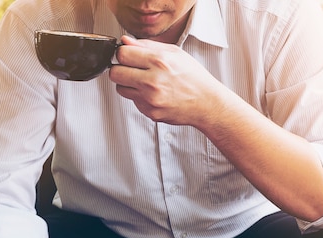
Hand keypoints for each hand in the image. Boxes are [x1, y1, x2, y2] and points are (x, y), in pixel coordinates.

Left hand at [109, 35, 223, 125]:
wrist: (207, 104)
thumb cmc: (194, 78)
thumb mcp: (175, 53)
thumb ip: (148, 46)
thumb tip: (126, 41)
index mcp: (159, 61)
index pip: (122, 54)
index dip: (123, 54)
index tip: (128, 56)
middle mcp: (153, 81)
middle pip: (115, 73)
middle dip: (120, 69)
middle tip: (131, 70)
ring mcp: (150, 99)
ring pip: (121, 88)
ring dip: (128, 84)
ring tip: (144, 82)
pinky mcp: (150, 112)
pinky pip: (133, 101)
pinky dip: (140, 97)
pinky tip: (154, 94)